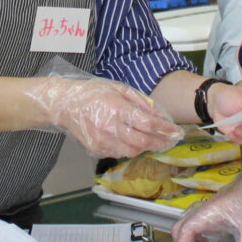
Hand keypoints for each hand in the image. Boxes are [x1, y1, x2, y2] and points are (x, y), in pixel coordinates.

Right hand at [26, 76, 181, 156]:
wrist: (65, 104)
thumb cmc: (92, 93)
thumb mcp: (118, 87)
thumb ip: (139, 100)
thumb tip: (157, 114)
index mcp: (116, 108)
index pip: (147, 123)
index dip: (164, 129)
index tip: (175, 131)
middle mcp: (110, 127)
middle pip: (143, 142)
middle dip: (160, 143)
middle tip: (170, 141)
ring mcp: (102, 140)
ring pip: (132, 151)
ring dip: (146, 147)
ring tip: (152, 141)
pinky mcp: (96, 149)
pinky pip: (119, 153)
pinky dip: (129, 149)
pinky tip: (131, 141)